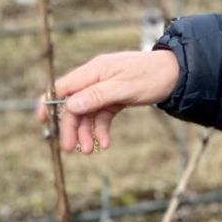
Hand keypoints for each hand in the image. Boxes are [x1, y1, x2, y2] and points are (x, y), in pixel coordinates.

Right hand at [42, 49, 179, 153]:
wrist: (178, 74)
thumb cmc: (152, 76)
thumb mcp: (124, 88)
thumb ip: (96, 96)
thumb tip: (71, 105)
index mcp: (94, 71)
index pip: (63, 87)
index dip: (50, 104)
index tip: (43, 122)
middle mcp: (96, 79)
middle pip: (74, 105)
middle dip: (71, 127)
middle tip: (71, 149)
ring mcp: (105, 88)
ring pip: (87, 113)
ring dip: (86, 132)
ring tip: (90, 150)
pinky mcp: (115, 98)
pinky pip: (102, 115)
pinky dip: (101, 129)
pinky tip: (105, 143)